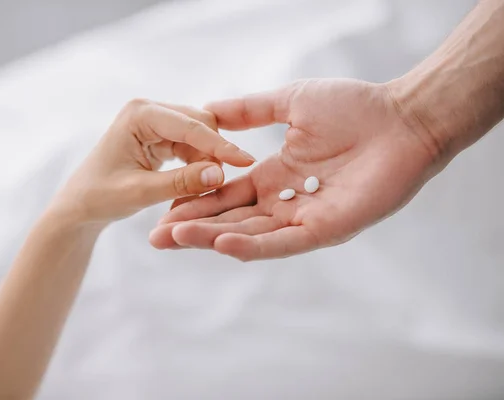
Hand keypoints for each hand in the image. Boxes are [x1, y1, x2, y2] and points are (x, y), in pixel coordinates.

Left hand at [49, 99, 254, 224]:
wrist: (79, 206)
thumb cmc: (99, 197)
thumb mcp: (140, 192)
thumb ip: (181, 182)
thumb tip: (220, 174)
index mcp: (140, 114)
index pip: (191, 125)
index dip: (220, 145)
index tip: (246, 162)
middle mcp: (149, 111)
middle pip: (200, 124)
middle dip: (213, 154)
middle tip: (220, 186)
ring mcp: (155, 122)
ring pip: (199, 137)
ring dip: (205, 163)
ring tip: (202, 193)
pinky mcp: (160, 136)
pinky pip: (191, 148)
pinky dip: (196, 167)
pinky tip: (194, 188)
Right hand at [149, 79, 442, 260]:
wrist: (403, 118)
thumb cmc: (355, 107)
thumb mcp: (290, 102)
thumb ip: (249, 110)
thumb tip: (208, 106)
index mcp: (275, 174)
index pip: (226, 194)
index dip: (195, 201)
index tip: (162, 208)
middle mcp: (285, 201)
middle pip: (231, 219)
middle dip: (193, 228)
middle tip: (156, 237)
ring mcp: (304, 217)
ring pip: (251, 234)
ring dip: (213, 238)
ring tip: (175, 238)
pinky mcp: (327, 228)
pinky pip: (284, 241)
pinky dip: (253, 246)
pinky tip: (222, 244)